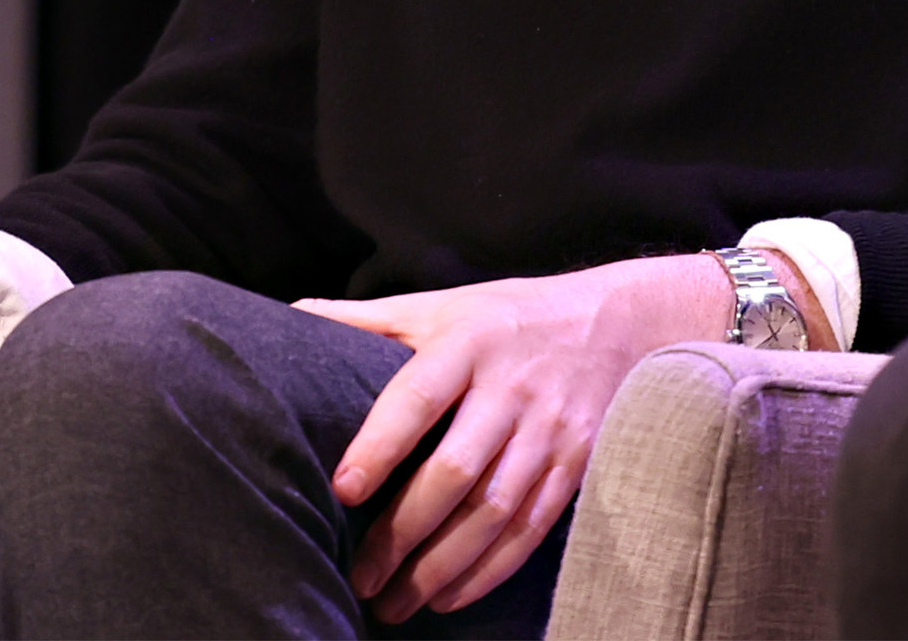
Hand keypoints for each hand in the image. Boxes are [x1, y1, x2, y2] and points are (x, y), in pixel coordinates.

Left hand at [294, 253, 734, 621]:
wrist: (617, 321)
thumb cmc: (505, 317)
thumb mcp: (440, 305)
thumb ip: (367, 319)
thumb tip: (290, 313)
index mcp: (467, 343)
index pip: (419, 396)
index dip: (381, 444)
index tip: (344, 492)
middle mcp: (511, 388)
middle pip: (456, 470)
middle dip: (404, 531)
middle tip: (360, 576)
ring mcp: (548, 430)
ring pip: (493, 510)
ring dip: (442, 566)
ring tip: (394, 603)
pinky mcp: (575, 463)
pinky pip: (531, 528)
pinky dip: (489, 571)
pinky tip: (450, 596)